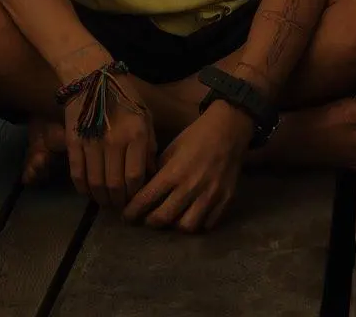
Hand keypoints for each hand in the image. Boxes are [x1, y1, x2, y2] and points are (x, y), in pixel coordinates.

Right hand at [65, 72, 155, 210]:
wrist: (92, 76)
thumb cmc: (124, 97)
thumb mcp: (146, 118)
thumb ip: (150, 146)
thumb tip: (152, 174)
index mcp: (136, 135)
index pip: (135, 177)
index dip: (135, 195)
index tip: (136, 201)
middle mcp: (114, 142)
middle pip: (115, 185)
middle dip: (118, 202)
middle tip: (120, 208)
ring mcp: (92, 143)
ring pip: (95, 184)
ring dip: (101, 199)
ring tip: (106, 202)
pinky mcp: (74, 142)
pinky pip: (77, 174)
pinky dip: (83, 189)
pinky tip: (89, 193)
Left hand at [124, 101, 253, 231]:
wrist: (229, 129)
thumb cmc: (196, 136)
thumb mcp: (171, 149)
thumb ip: (158, 172)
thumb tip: (144, 192)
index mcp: (173, 172)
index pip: (145, 200)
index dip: (132, 212)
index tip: (126, 217)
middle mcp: (191, 187)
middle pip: (163, 218)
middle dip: (150, 222)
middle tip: (146, 219)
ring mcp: (210, 195)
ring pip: (187, 227)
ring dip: (175, 225)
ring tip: (172, 218)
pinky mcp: (226, 199)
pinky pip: (208, 224)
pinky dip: (198, 224)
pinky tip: (192, 215)